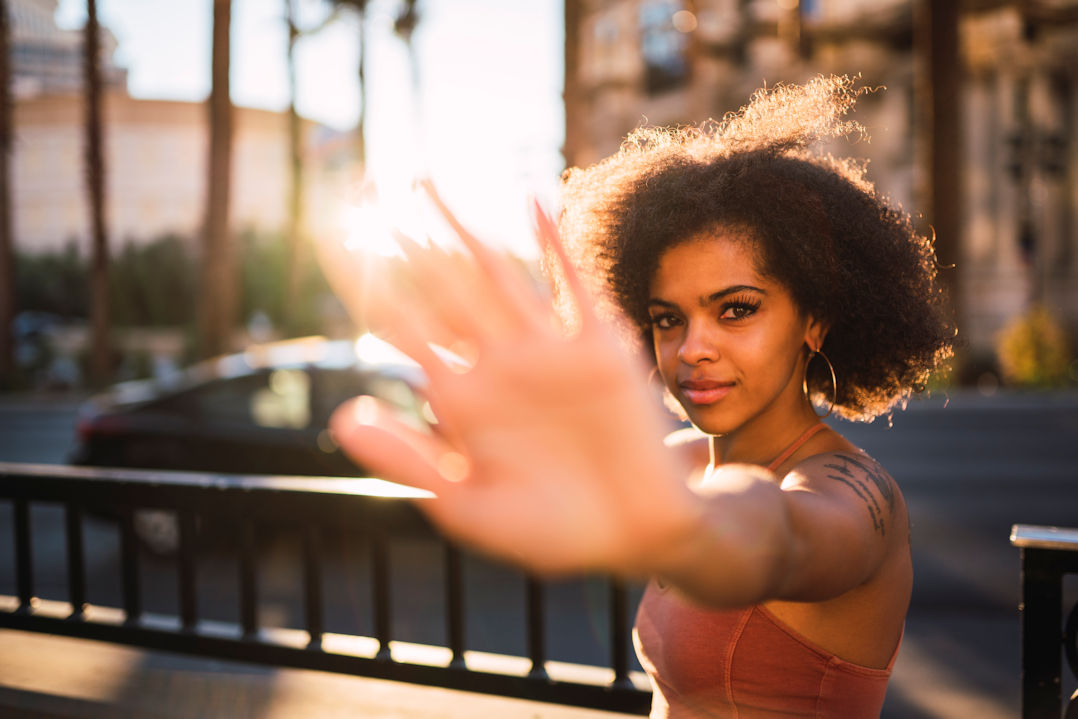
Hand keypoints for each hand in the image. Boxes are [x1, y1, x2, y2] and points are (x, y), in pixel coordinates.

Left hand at [320, 184, 697, 575]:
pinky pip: (573, 287)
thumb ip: (409, 461)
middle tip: (367, 186)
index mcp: (460, 397)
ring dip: (460, 229)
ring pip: (494, 274)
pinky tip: (534, 204)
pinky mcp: (597, 350)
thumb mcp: (467, 507)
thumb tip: (341, 415)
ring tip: (423, 183)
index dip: (366, 281)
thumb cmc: (550, 529)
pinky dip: (555, 246)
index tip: (331, 236)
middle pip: (439, 286)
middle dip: (403, 239)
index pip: (401, 325)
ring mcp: (546, 351)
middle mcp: (497, 362)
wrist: (631, 534)